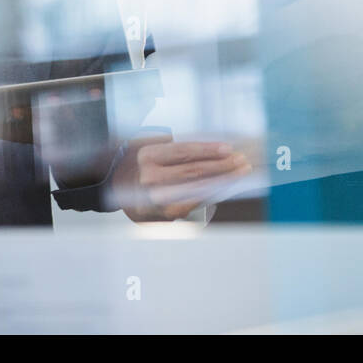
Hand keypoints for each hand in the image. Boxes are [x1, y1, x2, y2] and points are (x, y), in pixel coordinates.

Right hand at [114, 134, 252, 221]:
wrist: (121, 192)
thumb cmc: (146, 166)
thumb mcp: (154, 151)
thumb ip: (178, 150)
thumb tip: (215, 149)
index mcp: (148, 155)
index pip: (183, 151)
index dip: (208, 150)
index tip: (228, 148)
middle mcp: (150, 177)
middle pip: (194, 170)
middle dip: (222, 165)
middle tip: (241, 161)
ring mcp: (158, 197)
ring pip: (197, 187)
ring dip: (223, 180)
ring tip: (240, 172)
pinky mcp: (166, 213)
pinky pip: (196, 201)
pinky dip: (214, 192)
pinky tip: (227, 187)